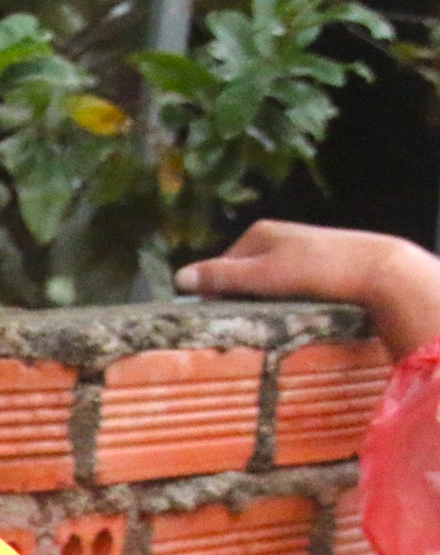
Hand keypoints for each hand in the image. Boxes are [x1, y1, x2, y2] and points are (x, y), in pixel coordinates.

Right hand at [177, 221, 439, 359]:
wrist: (377, 271)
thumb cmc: (316, 270)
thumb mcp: (262, 276)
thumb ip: (220, 277)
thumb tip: (177, 278)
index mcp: (257, 233)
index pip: (218, 268)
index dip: (215, 295)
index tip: (221, 319)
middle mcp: (276, 237)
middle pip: (241, 276)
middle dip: (240, 299)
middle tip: (248, 321)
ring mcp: (296, 251)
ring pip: (264, 284)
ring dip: (263, 302)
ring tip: (273, 317)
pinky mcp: (316, 266)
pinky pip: (286, 287)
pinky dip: (284, 300)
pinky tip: (296, 310)